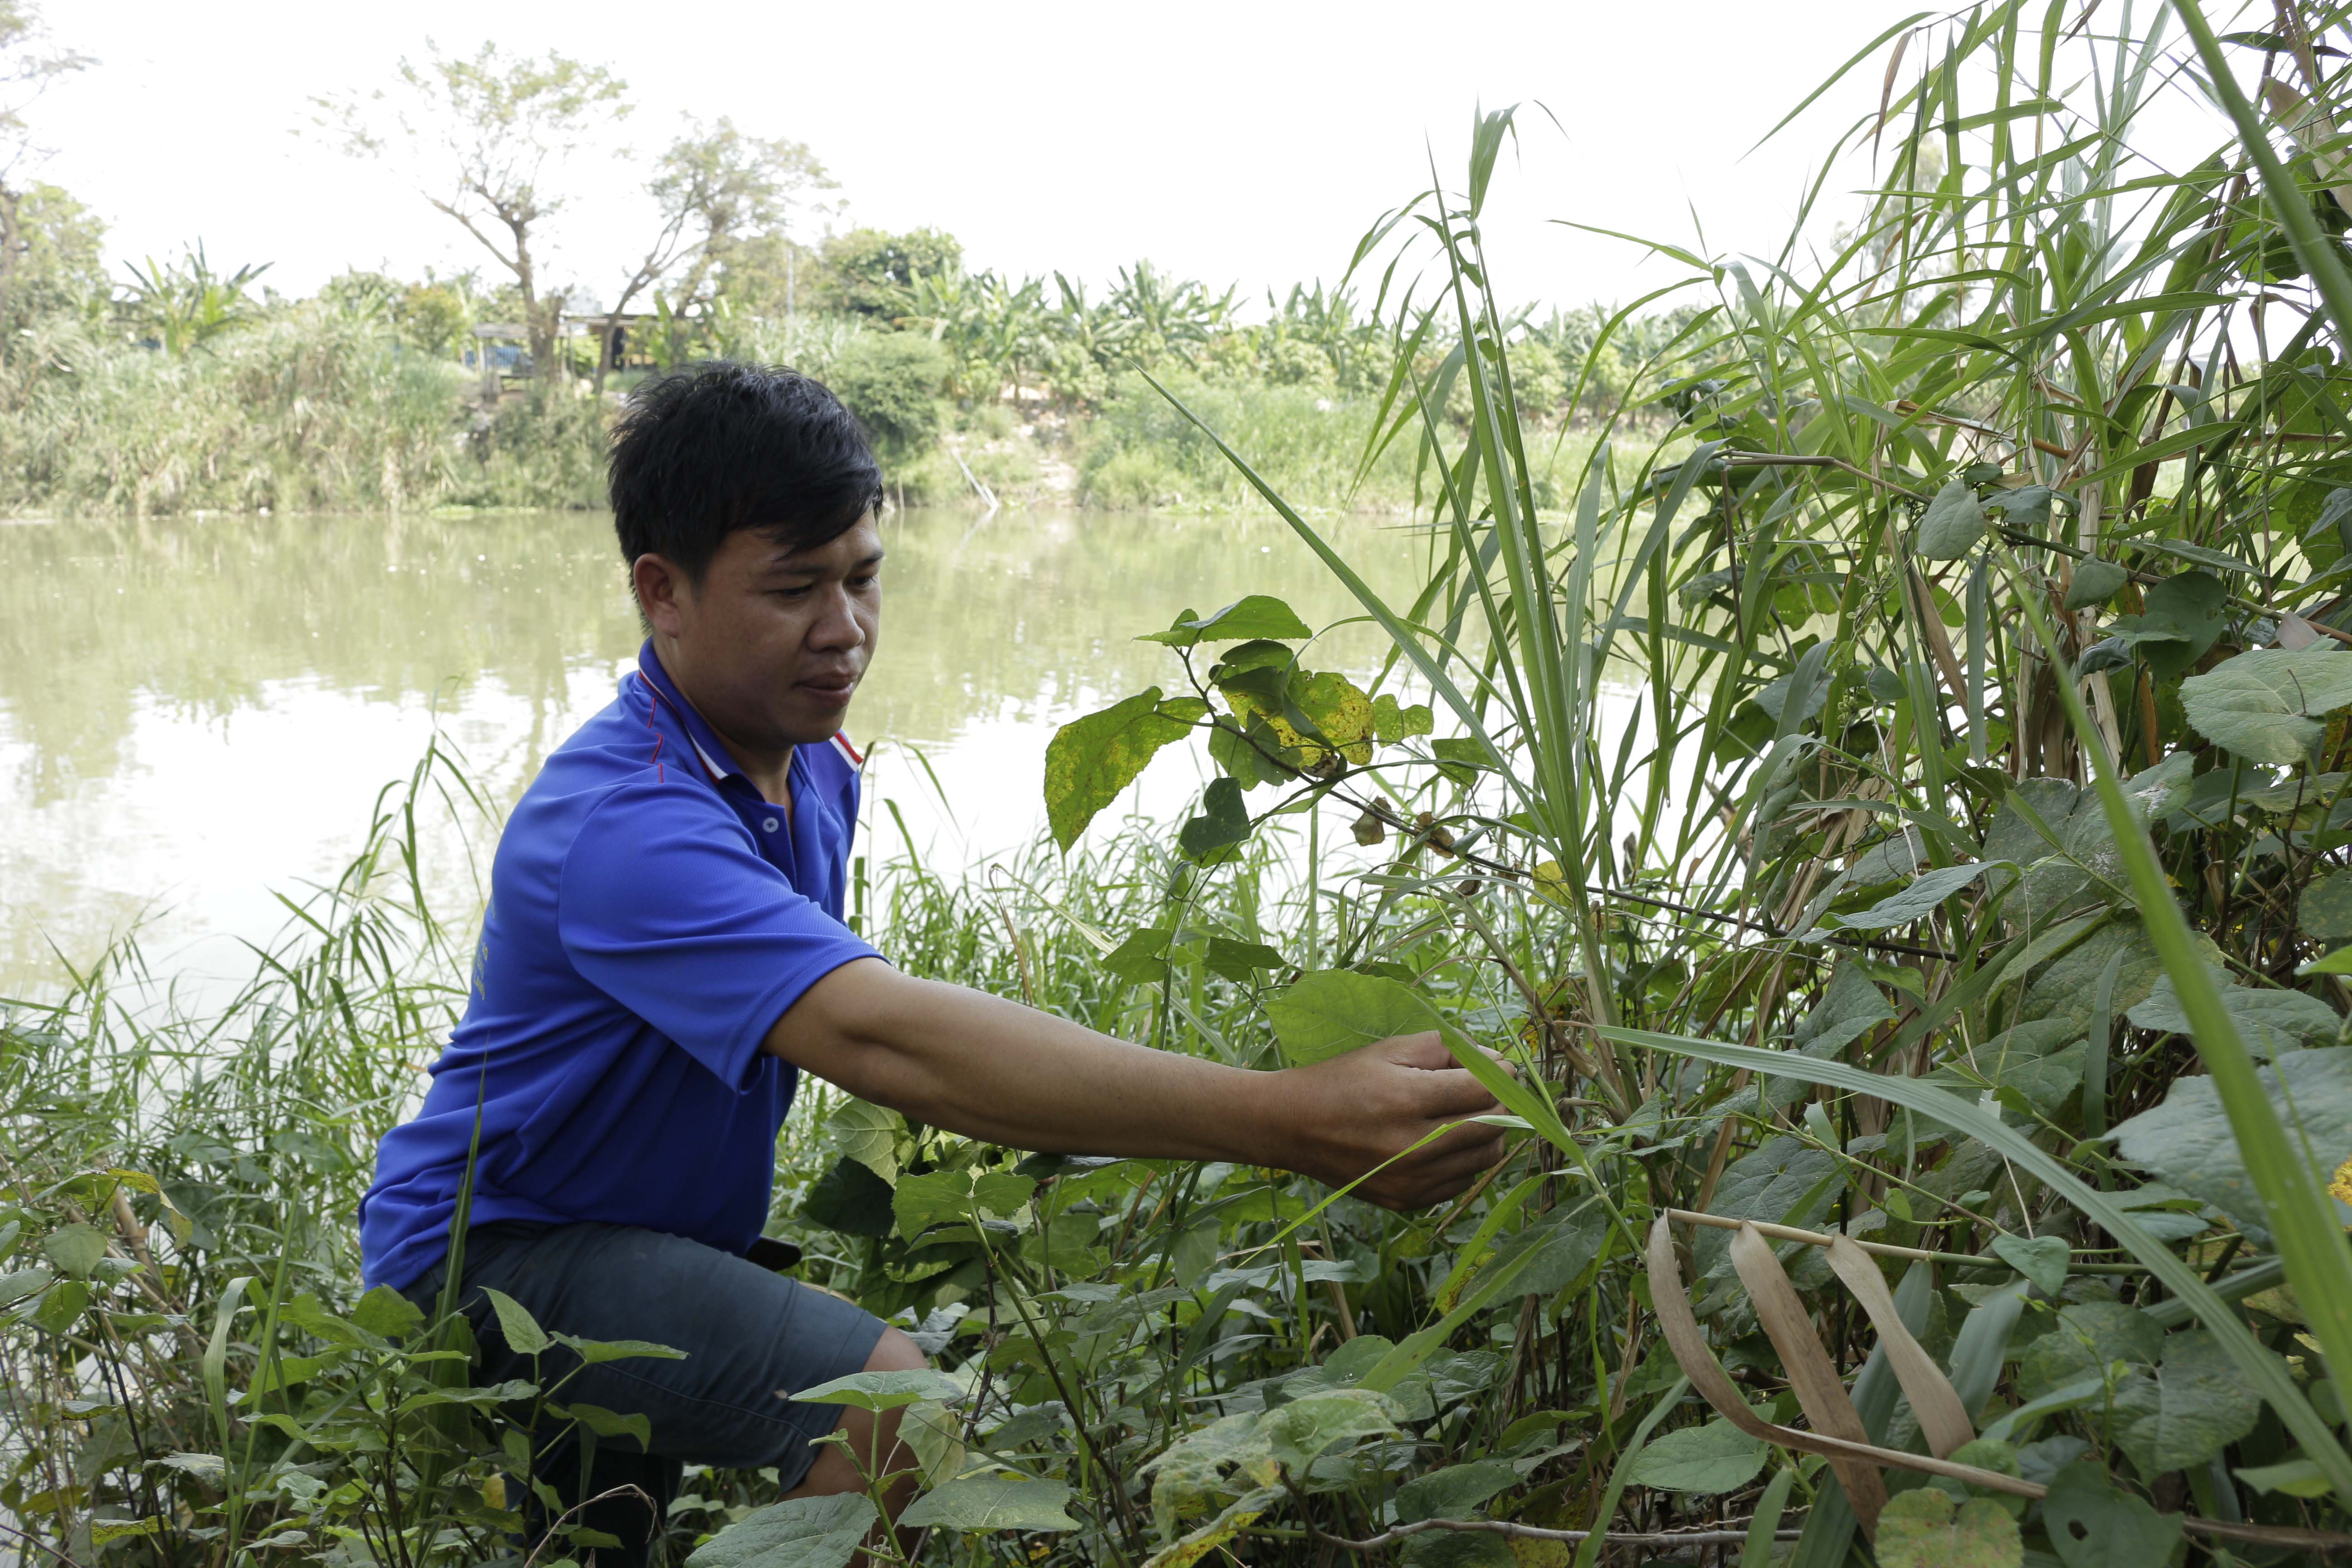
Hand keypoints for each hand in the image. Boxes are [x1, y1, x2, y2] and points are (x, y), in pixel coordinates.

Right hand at [1273, 1031, 1510, 1209]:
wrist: (1291, 1127)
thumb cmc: (1342, 1080)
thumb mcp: (1389, 1049)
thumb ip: (1446, 1049)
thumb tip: (1497, 1062)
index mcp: (1407, 1100)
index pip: (1485, 1091)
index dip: (1501, 1074)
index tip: (1497, 1067)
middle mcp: (1413, 1147)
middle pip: (1494, 1126)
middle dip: (1500, 1102)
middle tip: (1484, 1089)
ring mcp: (1412, 1180)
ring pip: (1486, 1159)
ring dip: (1488, 1133)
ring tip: (1465, 1115)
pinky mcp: (1408, 1201)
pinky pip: (1463, 1182)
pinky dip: (1466, 1160)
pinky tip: (1445, 1142)